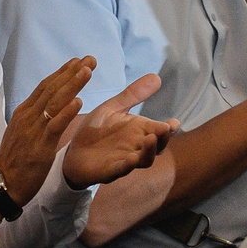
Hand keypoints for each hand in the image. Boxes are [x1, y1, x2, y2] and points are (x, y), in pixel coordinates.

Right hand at [0, 57, 95, 202]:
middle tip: (90, 58)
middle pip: (51, 89)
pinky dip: (66, 112)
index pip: (45, 87)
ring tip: (87, 71)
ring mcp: (32, 130)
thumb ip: (34, 119)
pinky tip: (79, 102)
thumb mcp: (23, 133)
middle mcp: (27, 117)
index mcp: (24, 113)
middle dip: (71, 72)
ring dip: (72, 85)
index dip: (62, 73)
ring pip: (54, 102)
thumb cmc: (15, 161)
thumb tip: (47, 108)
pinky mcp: (39, 146)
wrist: (3, 184)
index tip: (77, 61)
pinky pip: (54, 126)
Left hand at [62, 73, 175, 187]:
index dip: (169, 128)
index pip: (160, 131)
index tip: (174, 123)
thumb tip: (157, 76)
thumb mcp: (113, 108)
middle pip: (157, 147)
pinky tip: (132, 158)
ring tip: (150, 139)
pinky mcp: (110, 171)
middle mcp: (136, 147)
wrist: (72, 151)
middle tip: (165, 129)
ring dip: (149, 151)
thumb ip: (133, 95)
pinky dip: (128, 165)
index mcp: (139, 131)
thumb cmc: (96, 130)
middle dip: (163, 139)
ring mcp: (125, 160)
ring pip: (144, 160)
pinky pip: (122, 170)